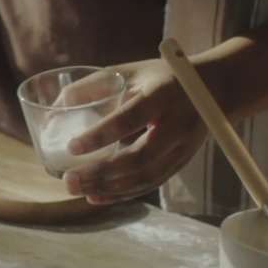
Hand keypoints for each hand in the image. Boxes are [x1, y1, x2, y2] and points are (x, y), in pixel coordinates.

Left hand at [61, 58, 206, 203]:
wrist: (214, 89)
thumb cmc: (162, 77)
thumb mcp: (131, 71)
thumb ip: (93, 86)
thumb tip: (53, 111)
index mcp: (164, 94)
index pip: (130, 118)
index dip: (100, 134)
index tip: (71, 146)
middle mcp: (178, 124)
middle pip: (140, 157)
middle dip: (101, 172)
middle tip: (68, 179)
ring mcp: (183, 148)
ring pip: (146, 177)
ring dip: (109, 188)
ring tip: (75, 189)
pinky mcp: (181, 163)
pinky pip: (151, 184)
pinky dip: (122, 194)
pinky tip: (96, 195)